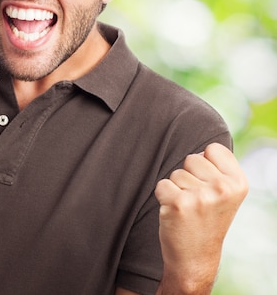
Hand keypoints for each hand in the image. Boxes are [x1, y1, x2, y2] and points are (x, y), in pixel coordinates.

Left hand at [154, 143, 247, 292]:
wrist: (195, 257)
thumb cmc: (207, 219)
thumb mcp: (224, 193)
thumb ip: (217, 168)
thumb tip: (200, 143)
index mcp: (238, 182)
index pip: (212, 148)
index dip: (204, 165)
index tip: (208, 186)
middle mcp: (223, 188)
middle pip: (191, 158)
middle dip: (188, 177)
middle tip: (196, 201)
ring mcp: (201, 196)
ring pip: (175, 173)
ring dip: (176, 189)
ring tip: (187, 209)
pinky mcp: (179, 203)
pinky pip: (161, 185)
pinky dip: (163, 197)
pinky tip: (175, 213)